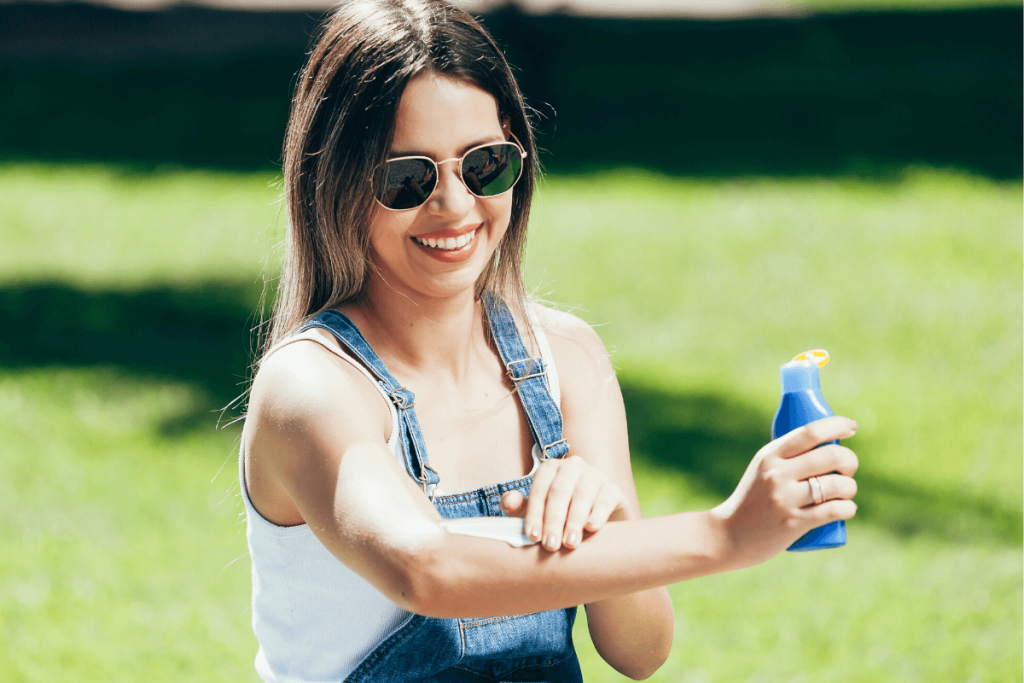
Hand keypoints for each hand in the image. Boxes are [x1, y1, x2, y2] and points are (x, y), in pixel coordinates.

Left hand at [499, 455, 625, 551]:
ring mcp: (595, 475)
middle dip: (554, 520)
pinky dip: (598, 513)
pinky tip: (591, 528)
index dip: (535, 513)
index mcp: (550, 469)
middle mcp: (573, 466)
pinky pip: (606, 498)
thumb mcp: (538, 512)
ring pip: (583, 493)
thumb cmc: (560, 515)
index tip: (533, 537)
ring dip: (575, 520)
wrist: (596, 521)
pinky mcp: (613, 489)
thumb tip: (509, 503)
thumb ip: (520, 507)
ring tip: (570, 543)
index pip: (539, 489)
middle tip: (550, 545)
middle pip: (560, 491)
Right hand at [711, 416, 859, 568]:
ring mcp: (785, 499)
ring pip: (837, 485)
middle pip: (831, 456)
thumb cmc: (752, 500)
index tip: (851, 427)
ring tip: (845, 493)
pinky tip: (847, 509)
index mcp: (770, 456)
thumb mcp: (762, 470)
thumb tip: (827, 443)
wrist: (728, 536)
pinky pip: (835, 510)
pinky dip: (848, 508)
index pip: (810, 432)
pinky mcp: (793, 523)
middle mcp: (777, 474)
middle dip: (850, 461)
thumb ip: (787, 457)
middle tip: (847, 470)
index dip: (837, 425)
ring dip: (850, 488)